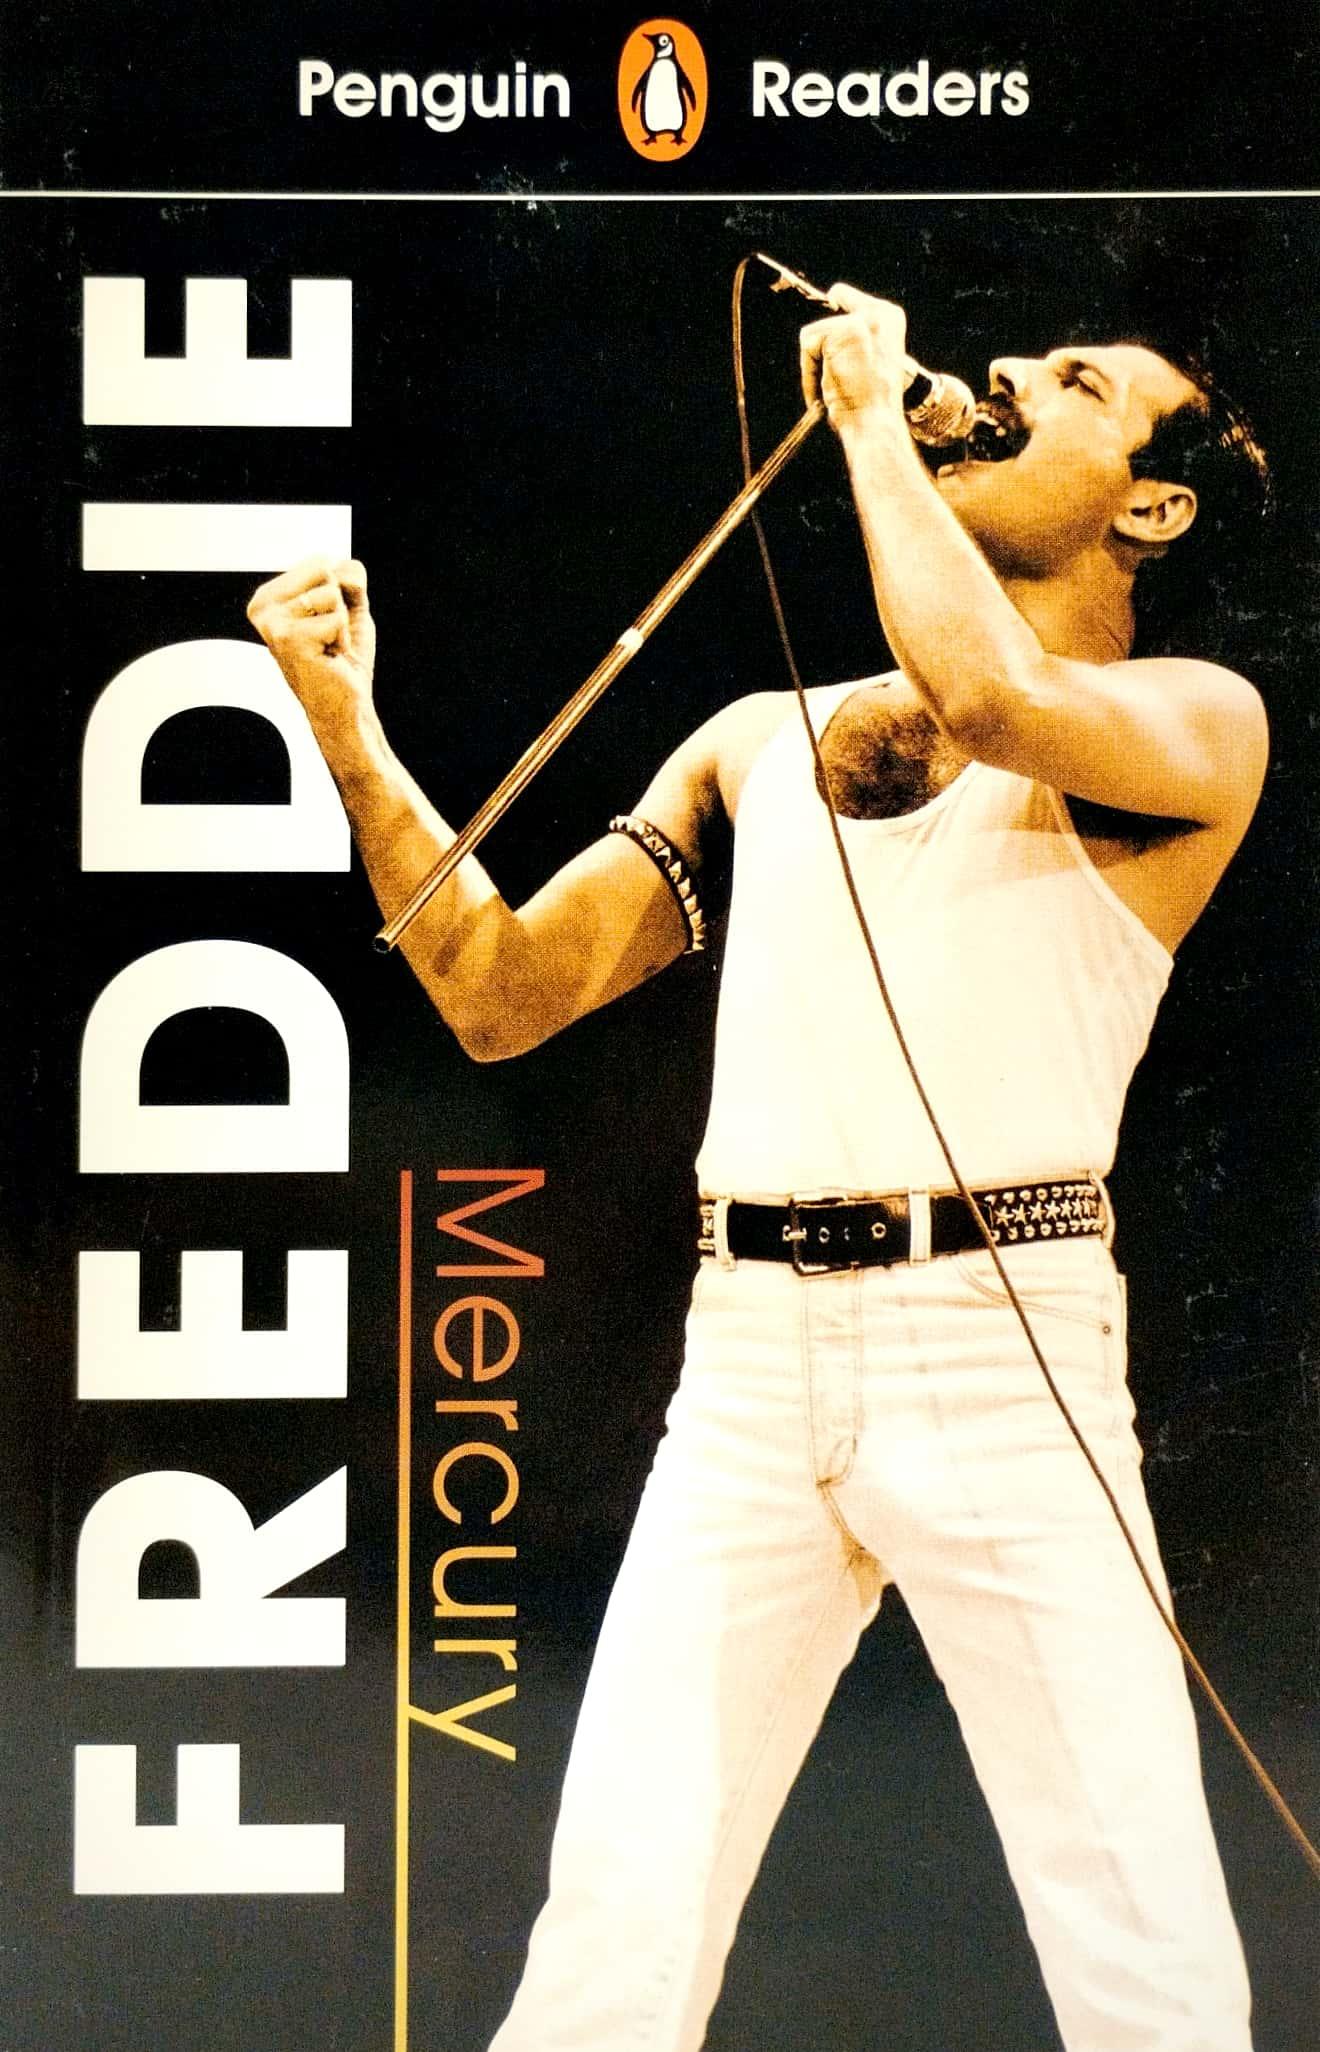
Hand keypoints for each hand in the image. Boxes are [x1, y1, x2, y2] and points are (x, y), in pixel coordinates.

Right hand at [246, 556, 376, 721]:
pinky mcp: (289, 639)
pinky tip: (327, 657)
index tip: (327, 621)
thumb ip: (347, 575)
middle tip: (329, 635)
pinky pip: (337, 617)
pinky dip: (342, 638)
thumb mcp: (349, 604)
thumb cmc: (342, 657)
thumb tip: (337, 569)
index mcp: (268, 595)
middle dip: (341, 603)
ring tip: (328, 646)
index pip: (320, 560)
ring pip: (332, 592)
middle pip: (325, 569)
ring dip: (341, 623)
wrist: (344, 704)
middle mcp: (262, 607)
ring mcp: (272, 623)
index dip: (339, 590)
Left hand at [799, 284, 908, 431]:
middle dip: (822, 353)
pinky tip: (830, 388)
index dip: (838, 308)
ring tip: (837, 388)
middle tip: (838, 379)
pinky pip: (807, 347)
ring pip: (814, 336)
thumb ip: (854, 340)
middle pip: (826, 322)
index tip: (834, 298)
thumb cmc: (871, 404)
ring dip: (816, 367)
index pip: (848, 299)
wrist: (875, 424)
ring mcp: (861, 320)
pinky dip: (809, 372)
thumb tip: (830, 313)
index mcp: (890, 319)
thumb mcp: (868, 363)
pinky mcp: (841, 331)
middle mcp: (879, 313)